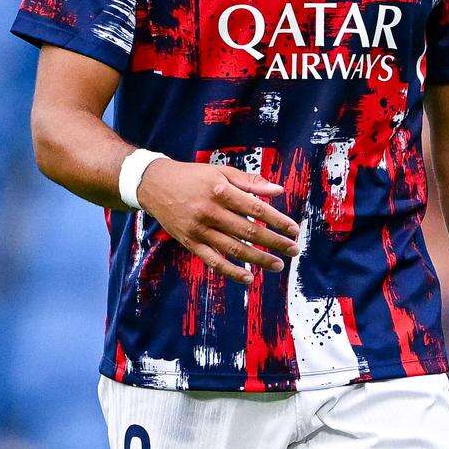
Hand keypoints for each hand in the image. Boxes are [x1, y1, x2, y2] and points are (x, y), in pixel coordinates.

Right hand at [137, 159, 301, 284]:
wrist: (154, 185)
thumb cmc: (193, 176)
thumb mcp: (220, 171)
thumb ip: (249, 182)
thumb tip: (278, 191)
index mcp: (220, 190)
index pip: (256, 208)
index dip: (277, 220)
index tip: (294, 229)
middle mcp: (209, 211)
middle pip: (248, 231)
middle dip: (275, 242)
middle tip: (294, 250)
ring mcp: (199, 230)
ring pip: (234, 249)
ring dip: (259, 259)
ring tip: (278, 265)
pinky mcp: (190, 243)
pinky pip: (213, 261)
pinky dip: (232, 271)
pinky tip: (249, 277)